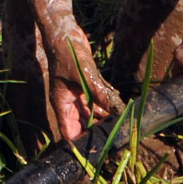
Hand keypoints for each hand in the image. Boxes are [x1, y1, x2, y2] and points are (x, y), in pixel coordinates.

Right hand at [42, 22, 123, 141]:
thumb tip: (119, 110)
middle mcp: (69, 103)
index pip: (69, 132)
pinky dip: (106, 104)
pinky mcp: (86, 86)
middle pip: (82, 125)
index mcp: (62, 105)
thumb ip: (101, 94)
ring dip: (104, 118)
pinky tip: (118, 106)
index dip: (80, 143)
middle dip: (96, 131)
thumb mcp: (85, 76)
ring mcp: (78, 94)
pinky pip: (97, 100)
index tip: (96, 149)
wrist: (65, 34)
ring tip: (119, 123)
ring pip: (92, 113)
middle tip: (114, 136)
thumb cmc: (67, 55)